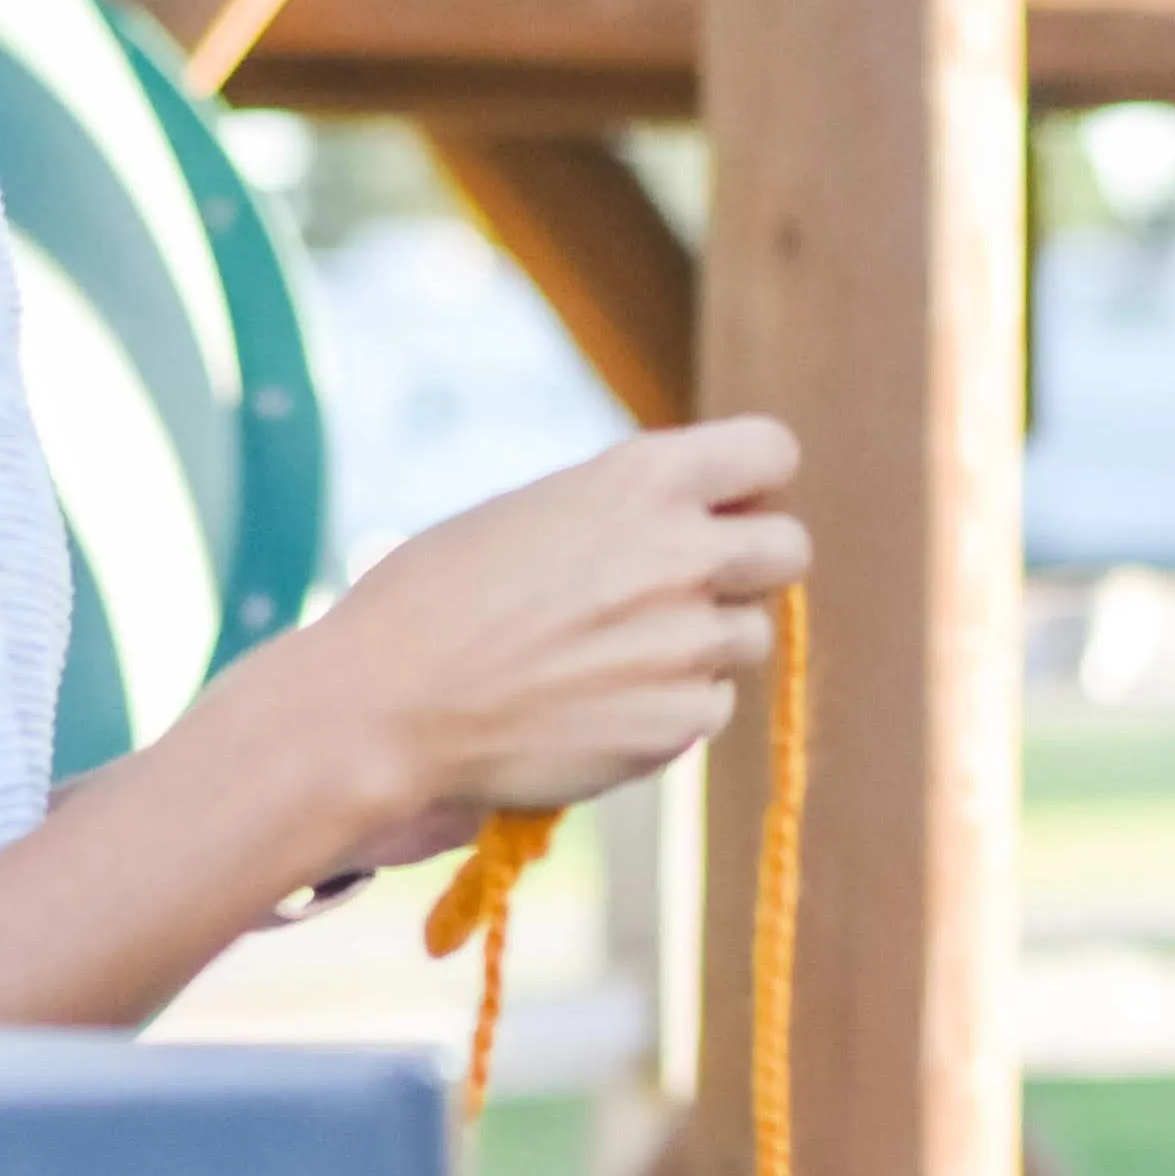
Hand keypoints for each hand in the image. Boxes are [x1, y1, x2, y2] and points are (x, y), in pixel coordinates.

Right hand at [299, 420, 806, 832]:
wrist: (385, 708)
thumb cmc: (433, 602)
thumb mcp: (535, 511)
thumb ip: (625, 510)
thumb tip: (691, 524)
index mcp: (643, 477)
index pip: (773, 452)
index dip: (749, 484)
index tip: (717, 508)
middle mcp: (683, 552)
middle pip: (789, 549)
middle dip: (747, 569)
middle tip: (680, 591)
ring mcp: (689, 642)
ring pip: (750, 637)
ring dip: (703, 646)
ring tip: (611, 657)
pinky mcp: (679, 722)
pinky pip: (711, 707)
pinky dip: (668, 710)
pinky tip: (595, 707)